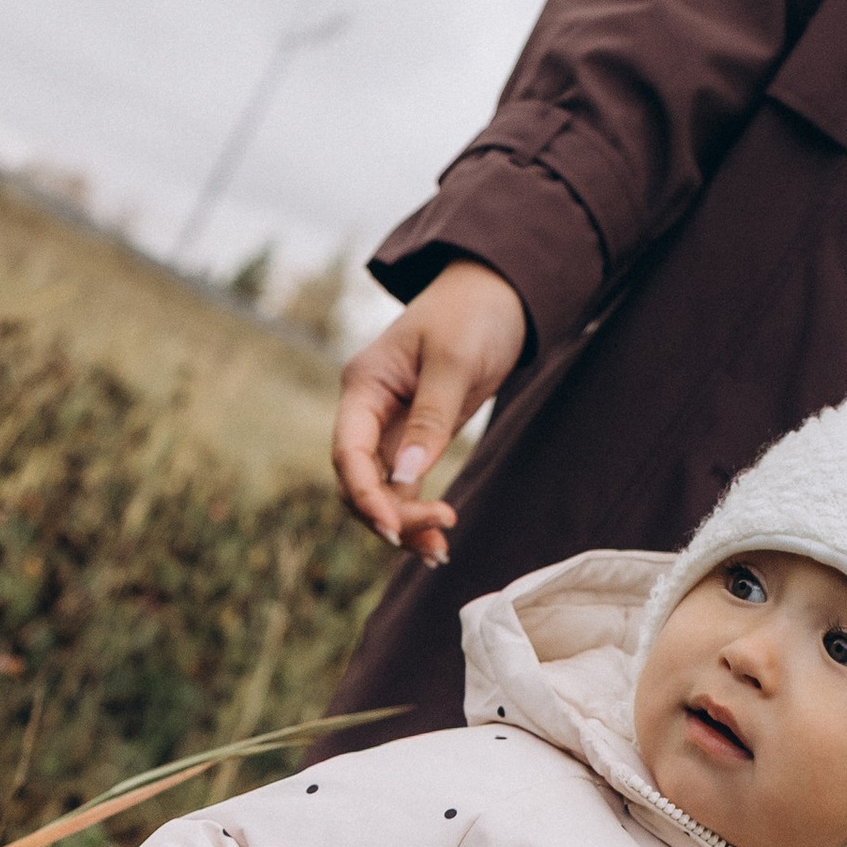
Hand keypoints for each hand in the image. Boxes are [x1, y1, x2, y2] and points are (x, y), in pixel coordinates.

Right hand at [331, 260, 527, 561]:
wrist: (498, 293)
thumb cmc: (472, 314)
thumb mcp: (454, 361)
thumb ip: (431, 419)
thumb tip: (406, 476)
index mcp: (363, 384)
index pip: (347, 451)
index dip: (364, 495)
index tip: (393, 526)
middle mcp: (368, 409)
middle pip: (358, 480)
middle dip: (389, 514)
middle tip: (437, 537)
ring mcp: (390, 426)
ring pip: (382, 490)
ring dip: (405, 523)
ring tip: (439, 554)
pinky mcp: (417, 437)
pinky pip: (406, 485)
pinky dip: (418, 512)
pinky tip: (436, 543)